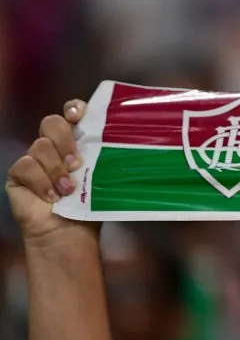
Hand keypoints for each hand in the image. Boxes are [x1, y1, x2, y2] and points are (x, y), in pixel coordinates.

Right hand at [5, 100, 97, 243]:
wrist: (69, 231)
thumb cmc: (88, 204)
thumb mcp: (101, 175)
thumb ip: (103, 155)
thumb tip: (121, 139)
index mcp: (78, 141)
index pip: (72, 112)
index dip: (73, 108)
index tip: (78, 115)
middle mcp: (55, 146)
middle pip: (52, 122)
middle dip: (65, 140)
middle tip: (77, 163)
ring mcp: (35, 159)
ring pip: (40, 145)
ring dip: (56, 169)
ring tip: (68, 189)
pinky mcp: (19, 174)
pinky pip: (25, 165)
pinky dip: (41, 181)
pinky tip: (51, 196)